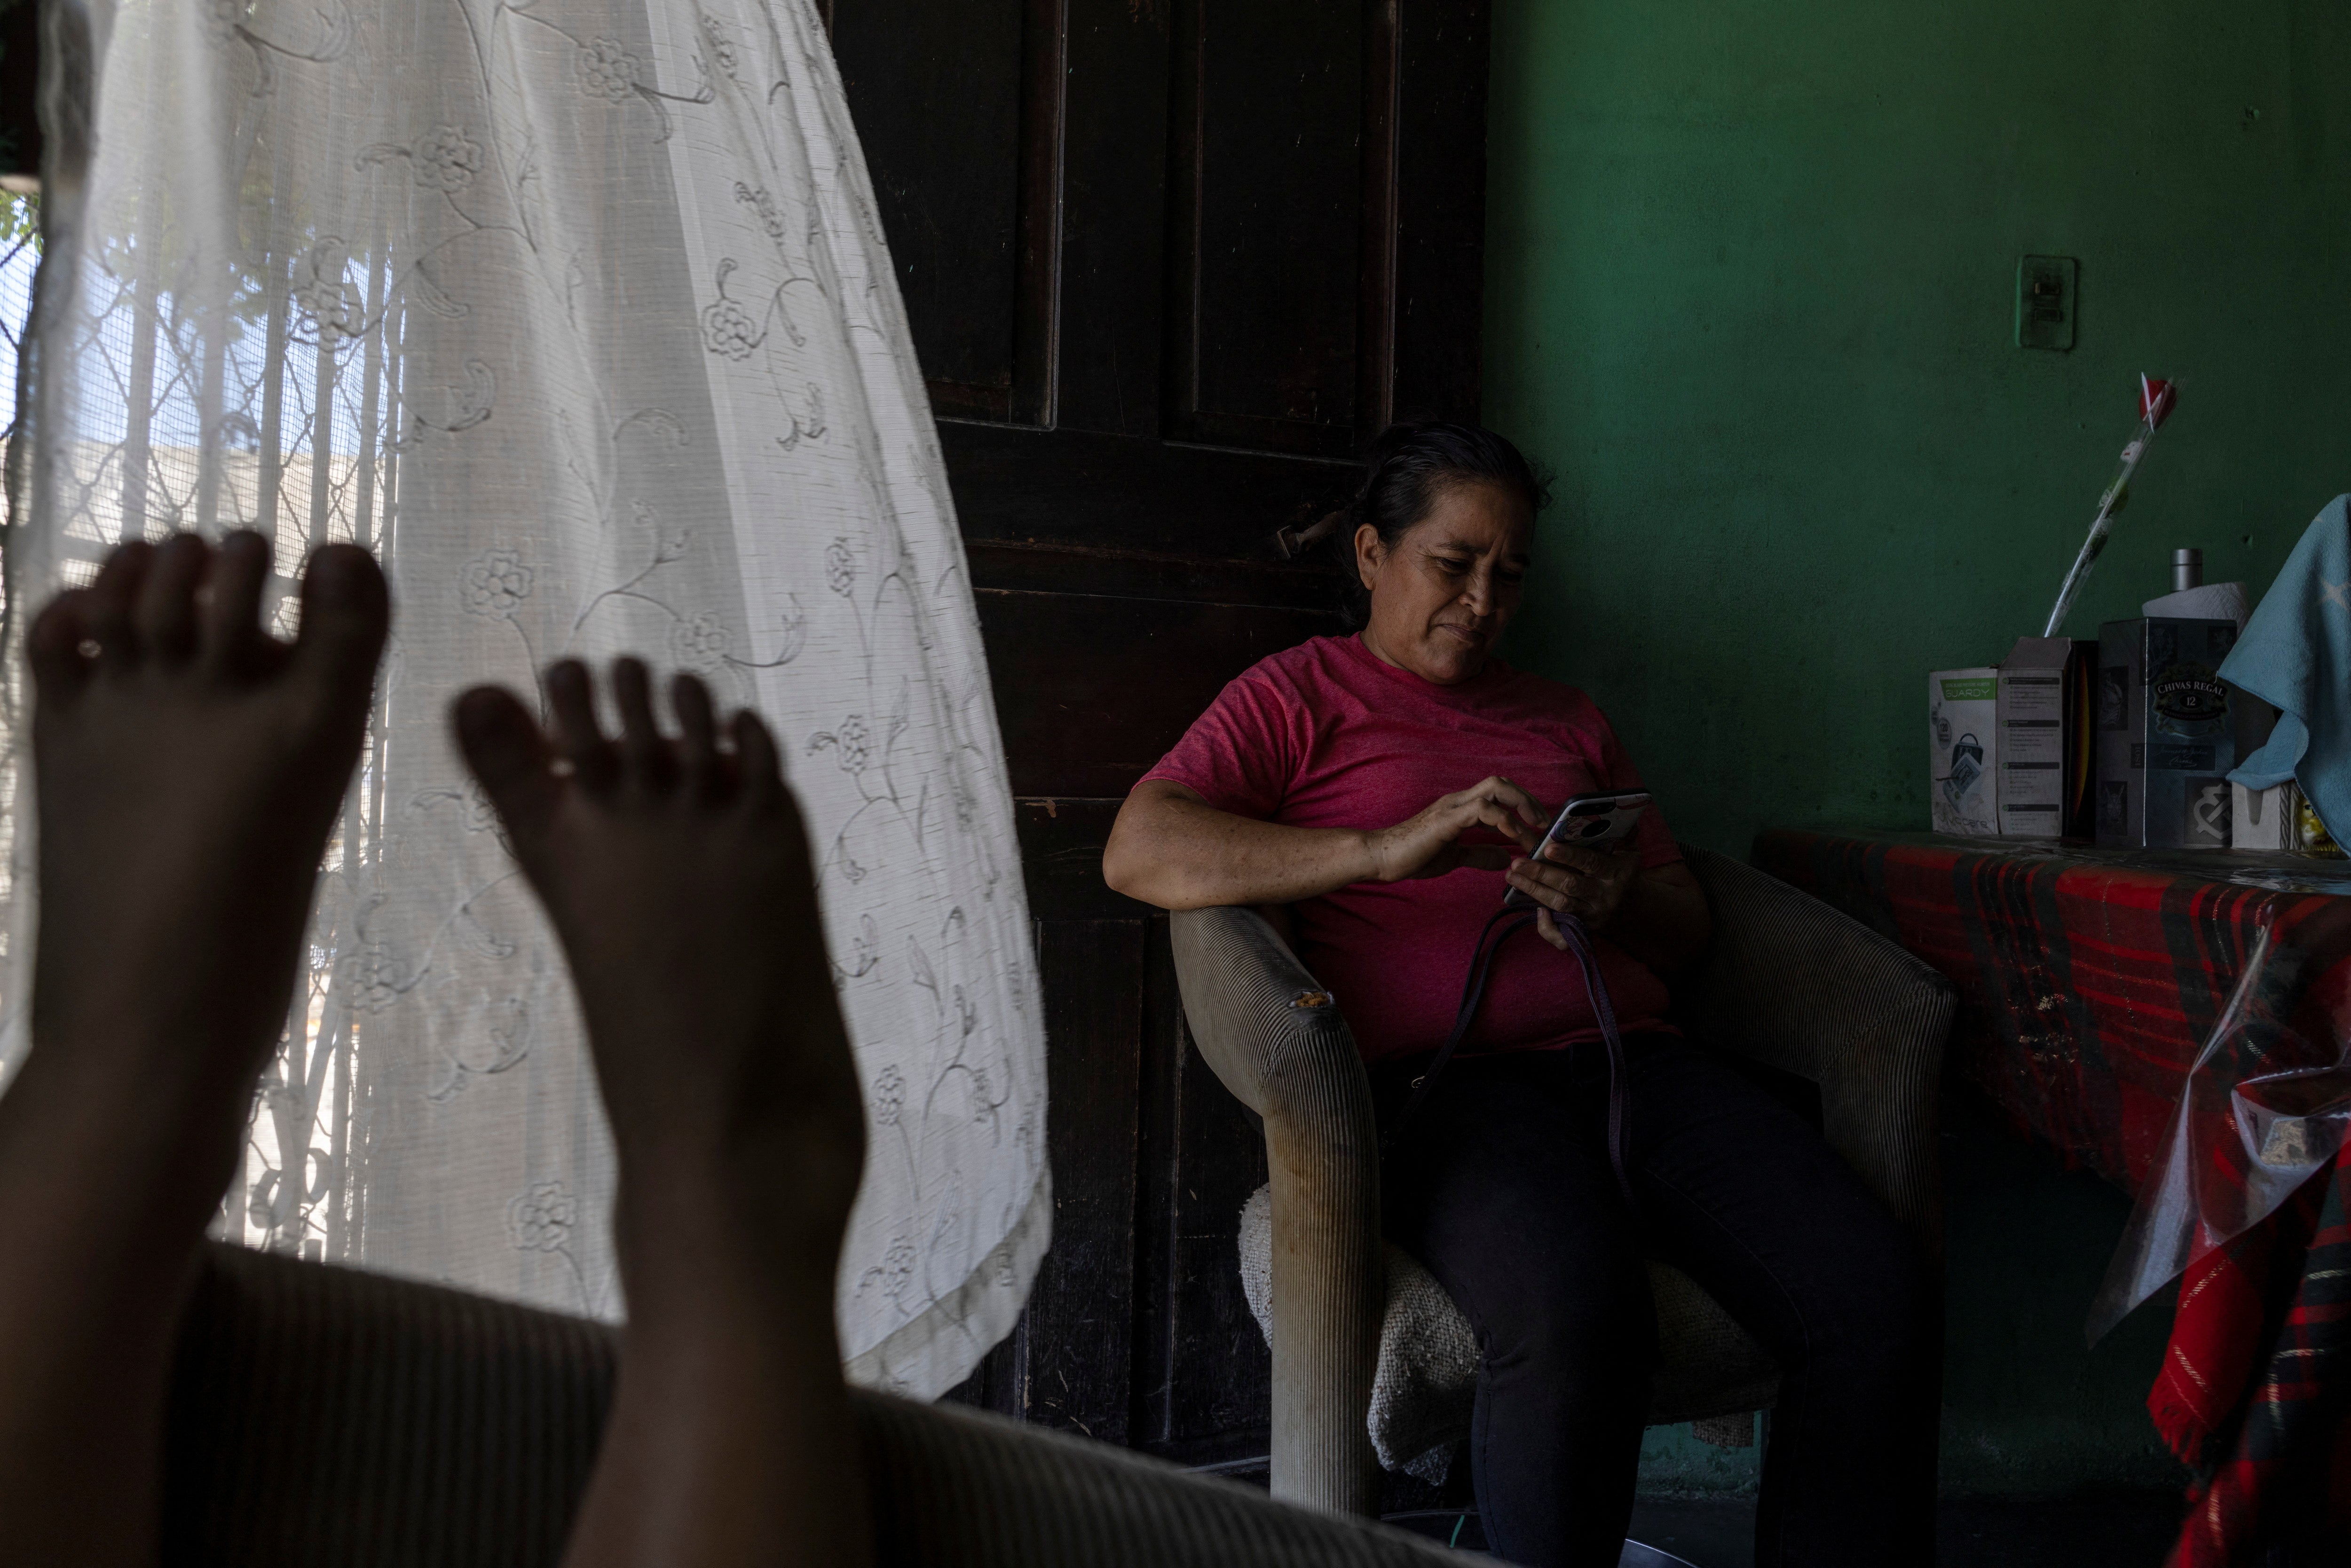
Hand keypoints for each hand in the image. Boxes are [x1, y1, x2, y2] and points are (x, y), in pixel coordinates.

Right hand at [1364, 776, 1545, 882]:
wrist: (1381, 857)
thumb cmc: (1412, 856)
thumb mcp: (1454, 857)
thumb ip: (1478, 855)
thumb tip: (1504, 859)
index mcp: (1461, 808)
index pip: (1498, 793)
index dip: (1522, 804)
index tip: (1537, 827)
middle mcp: (1459, 801)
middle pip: (1501, 783)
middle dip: (1527, 799)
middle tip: (1543, 823)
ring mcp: (1453, 807)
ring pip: (1496, 789)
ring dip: (1522, 808)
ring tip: (1534, 831)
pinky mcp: (1447, 819)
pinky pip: (1483, 811)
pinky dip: (1504, 822)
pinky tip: (1512, 839)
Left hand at [1507, 839, 1641, 948]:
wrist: (1633, 906)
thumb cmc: (1623, 871)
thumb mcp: (1629, 852)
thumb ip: (1623, 835)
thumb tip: (1615, 812)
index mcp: (1616, 873)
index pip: (1591, 863)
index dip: (1570, 856)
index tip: (1547, 848)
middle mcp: (1605, 895)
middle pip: (1570, 885)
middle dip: (1541, 874)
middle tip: (1517, 863)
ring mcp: (1593, 914)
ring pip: (1560, 904)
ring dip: (1534, 891)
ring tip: (1513, 876)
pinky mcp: (1584, 928)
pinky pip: (1563, 933)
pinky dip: (1547, 926)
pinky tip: (1533, 911)